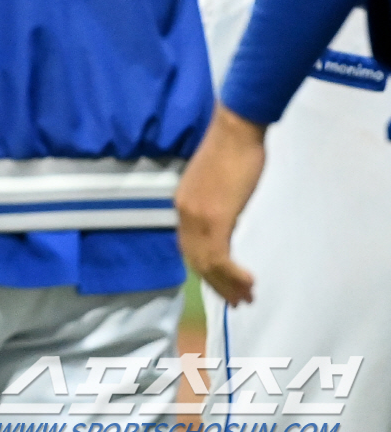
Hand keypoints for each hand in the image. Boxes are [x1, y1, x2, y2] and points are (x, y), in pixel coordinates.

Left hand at [176, 104, 265, 305]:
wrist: (235, 130)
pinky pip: (219, 257)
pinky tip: (249, 282)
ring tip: (247, 298)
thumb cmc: (233, 151)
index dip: (206, 270)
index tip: (224, 284)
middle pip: (196, 260)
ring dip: (227, 284)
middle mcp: (184, 212)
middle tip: (238, 301)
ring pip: (207, 263)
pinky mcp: (215, 218)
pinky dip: (232, 275)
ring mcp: (197, 216)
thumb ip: (216, 205)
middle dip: (217, 284)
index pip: (189, 247)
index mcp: (183, 203)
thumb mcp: (218, 185)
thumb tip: (226, 222)